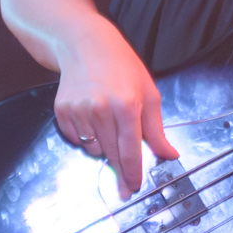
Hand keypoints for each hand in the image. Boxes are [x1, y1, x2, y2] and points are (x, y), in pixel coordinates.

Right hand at [54, 18, 178, 192]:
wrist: (86, 45)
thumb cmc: (122, 67)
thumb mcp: (149, 93)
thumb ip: (157, 129)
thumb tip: (169, 155)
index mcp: (126, 105)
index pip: (130, 150)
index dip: (132, 172)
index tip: (133, 187)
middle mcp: (100, 109)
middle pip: (111, 154)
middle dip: (120, 169)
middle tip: (125, 181)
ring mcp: (79, 110)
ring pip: (93, 149)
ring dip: (103, 146)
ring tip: (108, 124)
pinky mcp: (62, 111)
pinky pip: (76, 140)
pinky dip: (85, 137)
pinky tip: (92, 119)